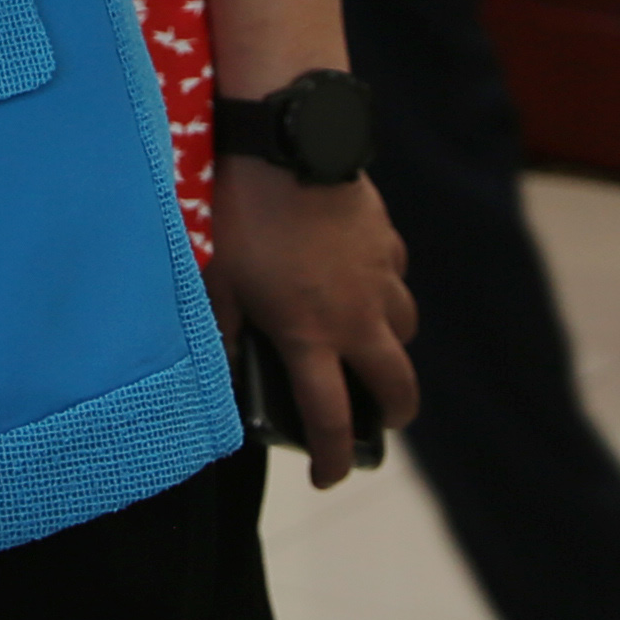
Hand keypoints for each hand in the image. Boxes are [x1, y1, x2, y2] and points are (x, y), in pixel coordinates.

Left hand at [210, 157, 418, 488]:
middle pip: (397, 388)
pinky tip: (361, 279)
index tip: (327, 478)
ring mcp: (378, 277)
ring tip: (366, 346)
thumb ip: (222, 329)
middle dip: (392, 415)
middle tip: (376, 422)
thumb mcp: (215, 278)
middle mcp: (357, 316)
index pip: (330, 418)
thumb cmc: (239, 213)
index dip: (331, 459)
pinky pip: (395, 278)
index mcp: (310, 336)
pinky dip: (385, 290)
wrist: (288, 141)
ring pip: (405, 330)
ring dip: (390, 348)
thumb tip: (223, 365)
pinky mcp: (386, 239)